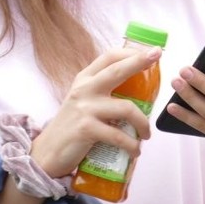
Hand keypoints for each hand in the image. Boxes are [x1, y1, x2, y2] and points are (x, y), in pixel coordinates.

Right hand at [29, 46, 161, 177]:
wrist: (47, 153)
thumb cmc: (73, 126)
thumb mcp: (84, 101)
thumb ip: (104, 91)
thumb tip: (140, 88)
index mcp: (85, 79)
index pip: (109, 57)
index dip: (131, 52)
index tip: (151, 50)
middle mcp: (84, 89)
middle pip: (116, 71)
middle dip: (139, 61)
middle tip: (157, 56)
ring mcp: (85, 108)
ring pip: (126, 108)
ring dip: (143, 123)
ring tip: (146, 135)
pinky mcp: (86, 129)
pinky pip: (119, 136)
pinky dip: (131, 145)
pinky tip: (135, 150)